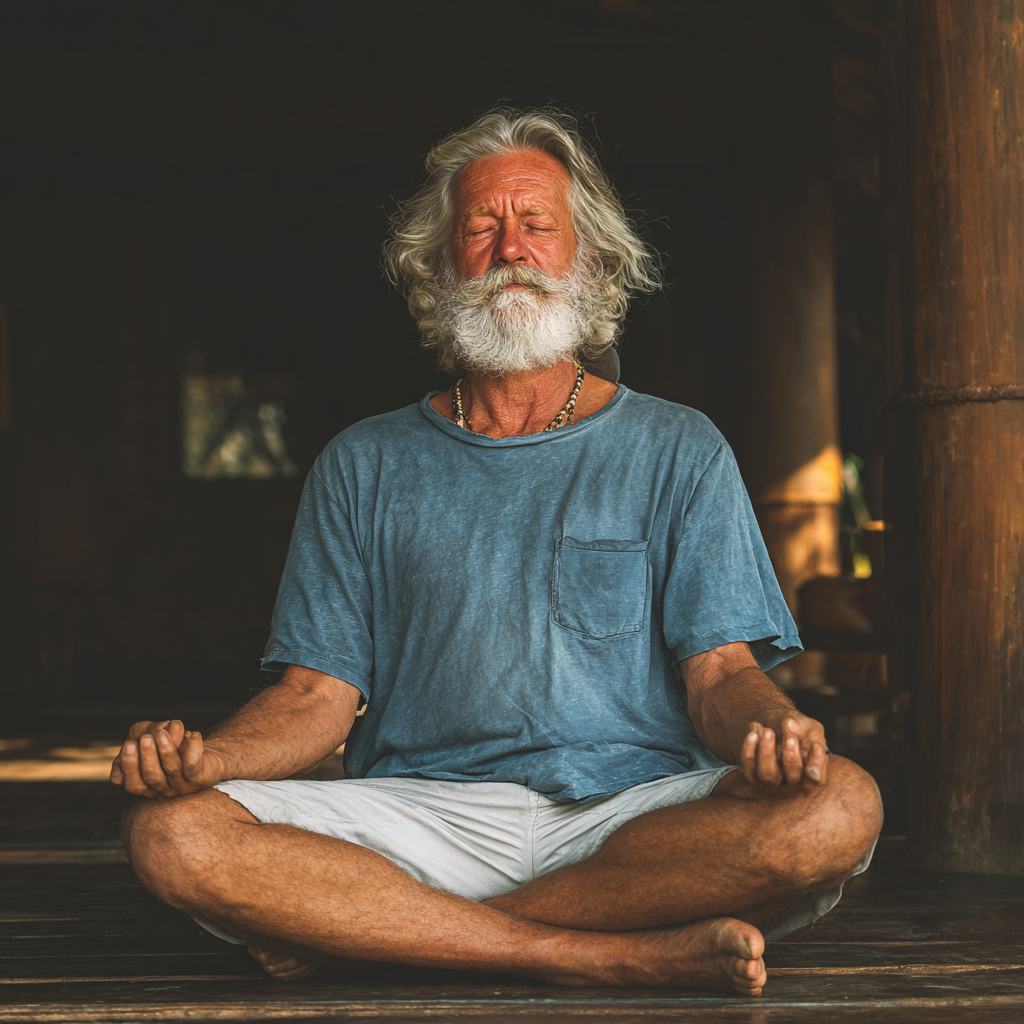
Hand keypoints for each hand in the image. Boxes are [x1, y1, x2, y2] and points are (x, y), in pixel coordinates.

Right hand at [109, 719, 226, 797]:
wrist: (211, 755)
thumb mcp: (154, 734)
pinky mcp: (201, 778)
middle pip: (151, 777)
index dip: (129, 767)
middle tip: (146, 738)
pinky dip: (192, 748)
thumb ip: (145, 731)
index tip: (130, 744)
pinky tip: (192, 734)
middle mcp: (164, 788)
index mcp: (148, 784)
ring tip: (163, 733)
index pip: (133, 784)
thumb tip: (154, 730)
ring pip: (172, 769)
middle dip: (147, 756)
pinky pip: (193, 765)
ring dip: (166, 750)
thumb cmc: (176, 743)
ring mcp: (183, 785)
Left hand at [739, 712, 827, 788]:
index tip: (815, 745)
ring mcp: (770, 780)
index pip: (816, 778)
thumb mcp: (806, 725)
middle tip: (790, 738)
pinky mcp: (751, 774)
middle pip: (792, 778)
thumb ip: (802, 727)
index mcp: (810, 772)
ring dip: (767, 752)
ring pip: (767, 775)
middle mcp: (791, 781)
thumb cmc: (795, 728)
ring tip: (768, 731)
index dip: (817, 765)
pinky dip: (749, 749)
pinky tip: (753, 733)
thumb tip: (790, 725)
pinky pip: (748, 768)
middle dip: (791, 758)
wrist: (772, 724)